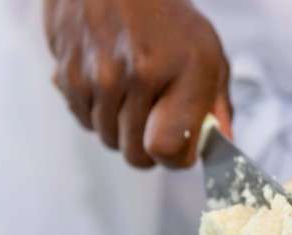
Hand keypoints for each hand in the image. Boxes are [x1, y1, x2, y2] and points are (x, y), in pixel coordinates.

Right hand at [43, 0, 230, 167]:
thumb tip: (223, 146)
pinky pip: (85, 121)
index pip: (168, 150)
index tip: (181, 148)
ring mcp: (99, 76)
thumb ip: (217, 107)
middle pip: (136, 155)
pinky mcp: (68, 75)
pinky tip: (109, 84)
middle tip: (155, 122)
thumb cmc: (166, 17)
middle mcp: (138, 76)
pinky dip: (97, 112)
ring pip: (109, 140)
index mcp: (183, 72)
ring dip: (121, 129)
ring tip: (132, 95)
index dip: (176, 158)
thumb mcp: (208, 54)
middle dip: (148, 148)